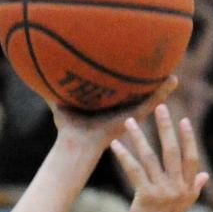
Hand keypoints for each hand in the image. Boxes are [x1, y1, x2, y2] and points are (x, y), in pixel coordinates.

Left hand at [51, 75, 178, 153]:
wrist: (75, 144)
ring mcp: (128, 114)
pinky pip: (151, 103)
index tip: (138, 67)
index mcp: (107, 106)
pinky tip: (173, 81)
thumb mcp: (60, 102)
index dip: (129, 80)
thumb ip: (53, 88)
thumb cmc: (67, 128)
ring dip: (162, 87)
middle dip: (148, 82)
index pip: (121, 91)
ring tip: (174, 75)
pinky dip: (162, 92)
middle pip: (137, 93)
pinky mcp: (133, 117)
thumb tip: (38, 74)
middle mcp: (120, 110)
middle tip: (162, 68)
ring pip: (149, 98)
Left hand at [112, 104, 208, 211]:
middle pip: (172, 152)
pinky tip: (115, 144)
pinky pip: (134, 170)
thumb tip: (205, 175)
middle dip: (166, 127)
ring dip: (139, 137)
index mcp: (188, 189)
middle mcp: (178, 189)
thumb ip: (194, 189)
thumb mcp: (182, 207)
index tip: (183, 120)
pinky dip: (124, 156)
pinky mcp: (146, 196)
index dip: (188, 139)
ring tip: (130, 121)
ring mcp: (163, 192)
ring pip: (151, 158)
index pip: (191, 158)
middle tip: (160, 107)